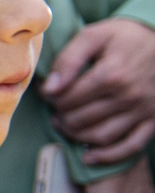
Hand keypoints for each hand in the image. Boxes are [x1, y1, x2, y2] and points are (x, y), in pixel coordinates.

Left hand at [45, 17, 154, 165]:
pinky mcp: (154, 120)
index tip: (49, 94)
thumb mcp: (95, 36)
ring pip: (101, 136)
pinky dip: (108, 156)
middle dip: (61, 116)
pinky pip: (131, 146)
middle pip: (82, 119)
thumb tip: (49, 88)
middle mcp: (129, 96)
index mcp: (112, 74)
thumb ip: (68, 60)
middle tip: (55, 110)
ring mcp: (143, 110)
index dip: (52, 98)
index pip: (69, 98)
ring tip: (64, 126)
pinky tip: (89, 157)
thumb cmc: (126, 37)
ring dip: (76, 136)